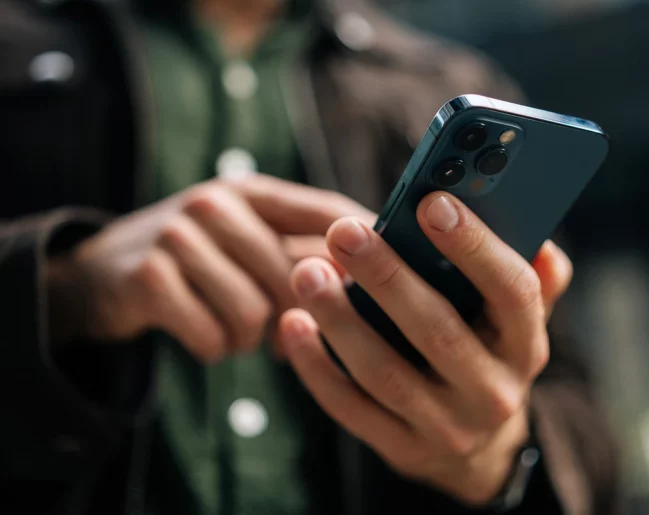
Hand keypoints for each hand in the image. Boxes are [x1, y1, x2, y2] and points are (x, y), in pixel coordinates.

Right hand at [46, 175, 373, 361]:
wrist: (101, 274)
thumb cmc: (198, 262)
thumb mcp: (247, 241)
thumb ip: (302, 253)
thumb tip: (377, 282)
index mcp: (254, 192)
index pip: (329, 213)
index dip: (367, 247)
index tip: (398, 278)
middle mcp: (218, 202)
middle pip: (296, 276)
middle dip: (296, 317)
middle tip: (283, 333)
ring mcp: (179, 235)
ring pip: (255, 313)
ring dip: (250, 338)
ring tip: (237, 329)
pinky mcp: (149, 277)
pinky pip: (213, 335)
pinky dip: (215, 348)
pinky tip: (204, 334)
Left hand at [277, 192, 571, 504]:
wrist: (477, 448)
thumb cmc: (488, 356)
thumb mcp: (517, 321)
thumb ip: (533, 279)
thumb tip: (538, 237)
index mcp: (526, 346)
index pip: (512, 292)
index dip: (474, 246)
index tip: (431, 203)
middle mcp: (493, 392)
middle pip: (438, 330)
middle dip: (387, 277)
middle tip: (344, 232)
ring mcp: (446, 428)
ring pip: (385, 372)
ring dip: (340, 319)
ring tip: (306, 271)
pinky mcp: (402, 449)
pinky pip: (351, 407)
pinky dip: (317, 366)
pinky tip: (293, 323)